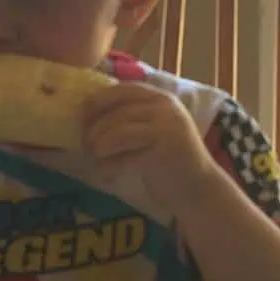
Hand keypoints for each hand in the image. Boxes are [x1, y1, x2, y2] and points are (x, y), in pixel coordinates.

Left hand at [82, 83, 210, 209]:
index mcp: (158, 97)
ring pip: (115, 127)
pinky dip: (109, 162)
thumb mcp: (146, 134)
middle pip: (114, 109)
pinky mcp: (165, 139)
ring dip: (98, 146)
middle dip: (93, 128)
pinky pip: (123, 145)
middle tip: (86, 146)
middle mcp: (163, 104)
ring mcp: (166, 120)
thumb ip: (126, 120)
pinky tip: (109, 174)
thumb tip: (84, 113)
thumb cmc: (166, 164)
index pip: (120, 90)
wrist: (197, 191)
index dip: (97, 101)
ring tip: (97, 161)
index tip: (82, 117)